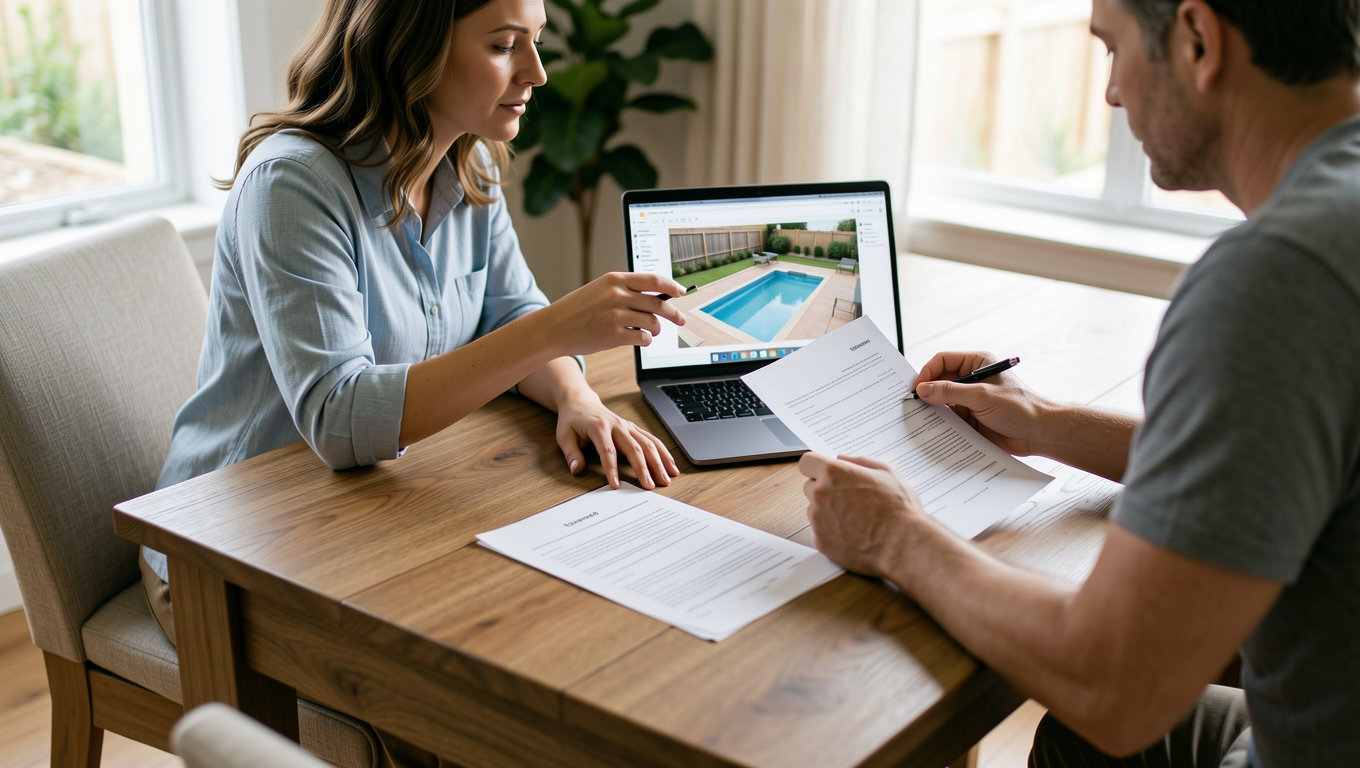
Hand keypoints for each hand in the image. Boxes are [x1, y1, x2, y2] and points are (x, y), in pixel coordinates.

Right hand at [544, 272, 688, 357]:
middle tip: (681, 320)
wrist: (553, 328)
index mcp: (614, 279)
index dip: (672, 286)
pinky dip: (646, 340)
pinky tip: (640, 339)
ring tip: (652, 331)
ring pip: (652, 322)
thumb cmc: (577, 310)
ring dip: (656, 329)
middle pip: (658, 303)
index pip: (653, 280)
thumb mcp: (599, 290)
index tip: (681, 292)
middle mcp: (617, 295)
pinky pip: (643, 338)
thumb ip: (625, 290)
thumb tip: (657, 297)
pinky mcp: (614, 335)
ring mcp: (616, 316)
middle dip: (674, 313)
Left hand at [555, 390, 679, 489]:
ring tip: (667, 478)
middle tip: (651, 486)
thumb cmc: (572, 420)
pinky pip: (652, 440)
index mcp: (599, 426)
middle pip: (634, 448)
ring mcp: (628, 426)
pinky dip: (663, 453)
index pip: (607, 450)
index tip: (616, 485)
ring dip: (659, 461)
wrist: (581, 402)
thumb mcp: (564, 436)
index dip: (612, 469)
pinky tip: (671, 465)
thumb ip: (571, 453)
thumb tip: (576, 469)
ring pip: (648, 443)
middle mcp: (617, 425)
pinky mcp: (634, 429)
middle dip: (644, 468)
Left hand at [799, 453, 924, 578]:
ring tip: (856, 518)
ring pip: (815, 511)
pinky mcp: (821, 542)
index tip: (824, 472)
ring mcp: (818, 520)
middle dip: (825, 490)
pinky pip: (821, 532)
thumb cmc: (898, 508)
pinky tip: (854, 533)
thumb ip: (859, 462)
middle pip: (810, 487)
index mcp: (833, 473)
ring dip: (828, 512)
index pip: (807, 462)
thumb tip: (843, 459)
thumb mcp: (886, 472)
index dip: (816, 467)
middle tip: (849, 498)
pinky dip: (833, 532)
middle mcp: (820, 495)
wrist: (903, 544)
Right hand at [912, 351, 1050, 455]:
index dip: (927, 372)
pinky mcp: (971, 418)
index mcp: (976, 363)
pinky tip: (934, 431)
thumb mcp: (981, 396)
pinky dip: (941, 424)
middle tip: (912, 405)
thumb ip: (950, 391)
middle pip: (939, 381)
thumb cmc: (1019, 407)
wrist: (1039, 433)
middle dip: (927, 392)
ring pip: (942, 401)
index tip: (916, 388)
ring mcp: (970, 400)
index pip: (942, 361)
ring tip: (920, 420)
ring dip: (933, 410)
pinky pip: (949, 419)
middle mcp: (972, 380)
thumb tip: (922, 389)